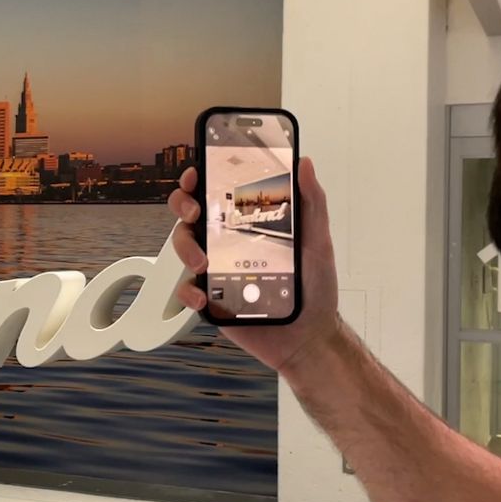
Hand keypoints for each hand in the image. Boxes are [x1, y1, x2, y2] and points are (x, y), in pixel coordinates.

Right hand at [168, 158, 343, 375]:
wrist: (307, 336)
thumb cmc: (315, 288)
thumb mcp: (318, 241)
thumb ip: (312, 203)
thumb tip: (304, 164)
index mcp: (250, 222)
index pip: (218, 190)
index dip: (201, 177)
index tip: (198, 174)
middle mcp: (228, 240)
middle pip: (191, 212)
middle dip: (183, 204)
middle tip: (194, 212)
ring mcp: (217, 267)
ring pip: (183, 245)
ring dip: (184, 248)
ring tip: (203, 264)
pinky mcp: (211, 296)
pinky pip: (186, 288)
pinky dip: (187, 290)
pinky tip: (202, 295)